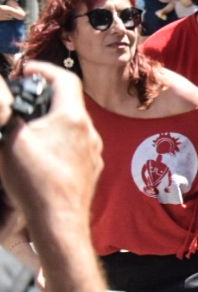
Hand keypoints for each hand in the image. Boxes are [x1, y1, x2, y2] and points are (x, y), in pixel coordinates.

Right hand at [0, 64, 103, 229]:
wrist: (59, 221)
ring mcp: (93, 152)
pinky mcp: (91, 170)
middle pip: (70, 102)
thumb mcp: (9, 140)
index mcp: (72, 118)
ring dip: (54, 121)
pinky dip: (60, 141)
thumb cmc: (35, 181)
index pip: (65, 79)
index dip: (44, 70)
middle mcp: (89, 131)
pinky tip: (43, 154)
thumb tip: (4, 96)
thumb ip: (7, 113)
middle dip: (46, 97)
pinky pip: (77, 147)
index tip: (26, 71)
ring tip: (30, 128)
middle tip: (24, 99)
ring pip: (74, 126)